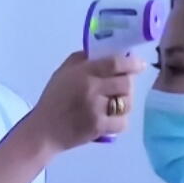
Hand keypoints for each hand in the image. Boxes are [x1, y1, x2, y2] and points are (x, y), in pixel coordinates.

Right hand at [24, 52, 145, 152]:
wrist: (44, 130)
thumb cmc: (54, 99)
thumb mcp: (63, 72)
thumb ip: (82, 60)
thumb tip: (106, 52)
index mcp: (82, 72)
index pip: (114, 63)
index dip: (131, 63)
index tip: (139, 64)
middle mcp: (91, 88)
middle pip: (126, 83)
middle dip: (127, 85)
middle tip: (120, 88)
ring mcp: (96, 109)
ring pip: (127, 103)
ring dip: (124, 104)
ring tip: (114, 105)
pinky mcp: (98, 127)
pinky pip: (122, 122)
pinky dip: (119, 122)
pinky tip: (110, 120)